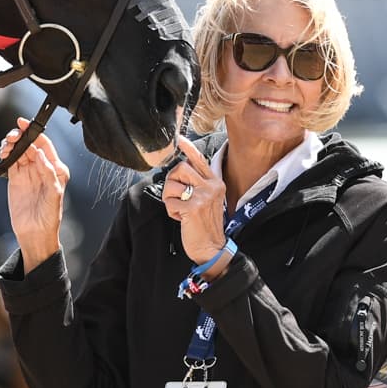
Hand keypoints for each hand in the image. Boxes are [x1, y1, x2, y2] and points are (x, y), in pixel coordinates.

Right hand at [0, 117, 66, 270]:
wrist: (35, 233)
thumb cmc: (50, 216)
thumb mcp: (54, 193)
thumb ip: (48, 172)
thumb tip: (40, 153)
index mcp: (55, 168)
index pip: (44, 144)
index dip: (34, 132)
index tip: (23, 124)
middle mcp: (41, 168)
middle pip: (29, 144)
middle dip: (19, 136)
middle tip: (12, 136)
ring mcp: (27, 173)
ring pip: (18, 150)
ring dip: (10, 144)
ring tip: (5, 147)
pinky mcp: (15, 179)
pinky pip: (9, 161)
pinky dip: (5, 154)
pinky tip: (2, 154)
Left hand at [164, 137, 229, 269]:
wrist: (212, 248)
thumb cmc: (206, 225)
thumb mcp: (209, 200)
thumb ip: (200, 183)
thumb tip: (183, 168)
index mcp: (215, 183)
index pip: (200, 160)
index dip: (188, 148)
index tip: (179, 139)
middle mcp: (211, 186)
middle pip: (181, 167)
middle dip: (172, 181)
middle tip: (176, 195)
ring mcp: (203, 196)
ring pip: (173, 183)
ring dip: (170, 198)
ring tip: (180, 209)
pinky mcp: (193, 208)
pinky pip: (170, 201)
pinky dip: (171, 211)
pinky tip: (181, 218)